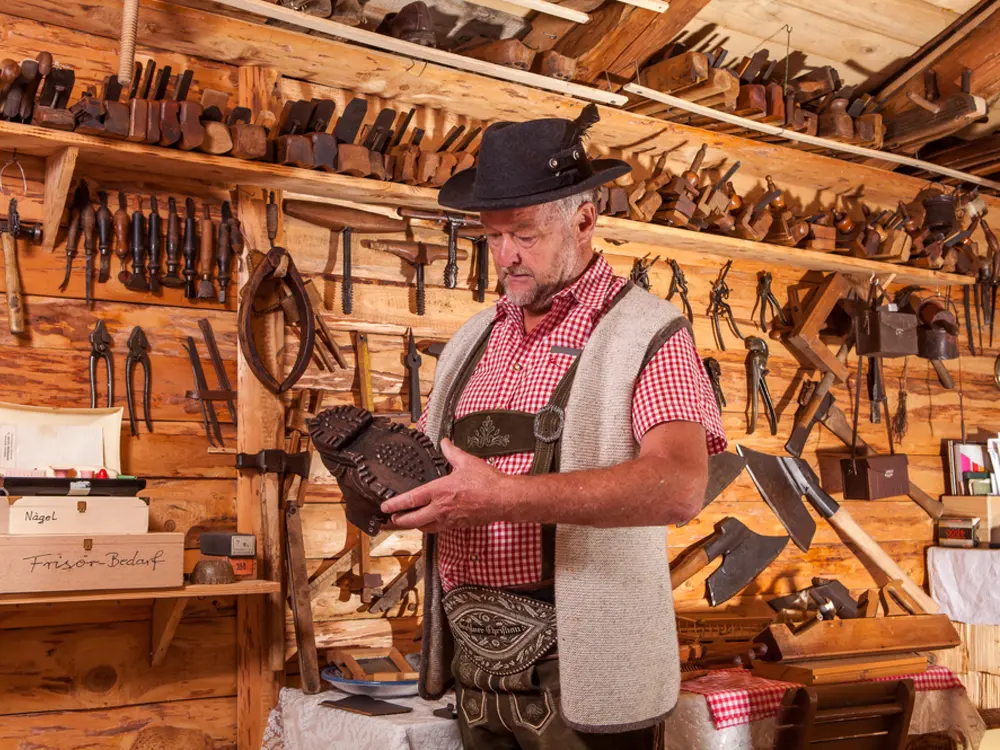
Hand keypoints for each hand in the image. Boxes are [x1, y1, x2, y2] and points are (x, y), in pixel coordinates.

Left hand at [379, 439, 510, 532]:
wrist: (503, 499)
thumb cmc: (487, 482)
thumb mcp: (467, 461)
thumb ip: (452, 452)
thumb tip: (445, 443)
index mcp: (440, 491)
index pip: (411, 499)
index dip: (395, 504)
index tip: (385, 506)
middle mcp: (441, 508)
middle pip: (412, 520)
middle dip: (398, 520)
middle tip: (389, 519)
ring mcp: (449, 519)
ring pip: (424, 527)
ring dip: (412, 526)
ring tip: (404, 523)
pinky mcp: (457, 525)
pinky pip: (438, 529)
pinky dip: (428, 528)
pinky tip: (427, 525)